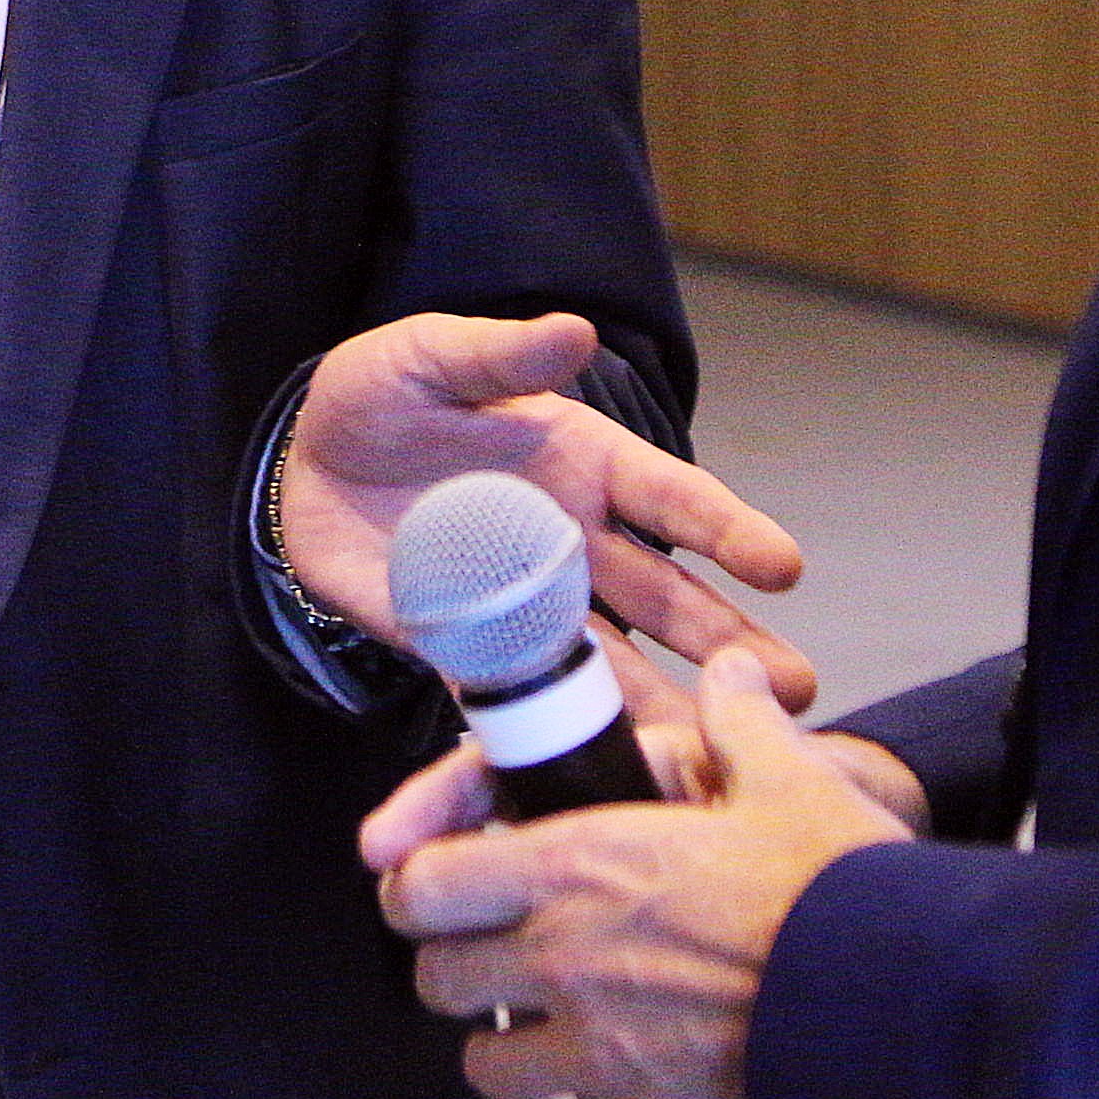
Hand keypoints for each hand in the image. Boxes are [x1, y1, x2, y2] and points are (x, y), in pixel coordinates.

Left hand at [280, 310, 813, 705]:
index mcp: (585, 462)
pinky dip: (558, 729)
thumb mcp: (431, 358)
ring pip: (613, 660)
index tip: (785, 567)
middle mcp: (574, 539)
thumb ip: (500, 354)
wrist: (303, 463)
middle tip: (795, 689)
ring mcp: (527, 601)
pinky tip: (600, 768)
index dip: (729, 531)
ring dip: (668, 702)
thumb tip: (574, 330)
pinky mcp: (467, 647)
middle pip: (667, 596)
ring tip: (724, 750)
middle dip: (729, 641)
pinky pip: (520, 695)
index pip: (672, 498)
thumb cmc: (382, 395)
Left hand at [371, 646, 914, 1098]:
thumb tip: (728, 671)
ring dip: (513, 1059)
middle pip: (438, 982)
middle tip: (498, 968)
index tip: (436, 893)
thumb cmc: (845, 887)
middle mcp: (571, 962)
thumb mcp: (794, 781)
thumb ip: (740, 722)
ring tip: (552, 1045)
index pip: (426, 883)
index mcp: (584, 866)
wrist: (910, 1008)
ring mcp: (604, 1057)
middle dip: (460, 974)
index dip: (418, 888)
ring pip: (490, 1072)